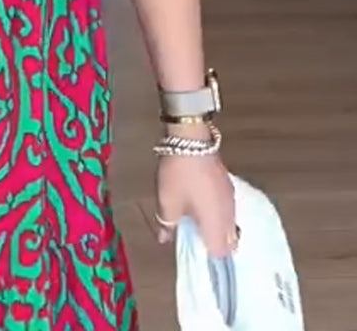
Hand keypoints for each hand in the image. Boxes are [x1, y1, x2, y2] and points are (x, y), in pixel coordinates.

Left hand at [154, 130, 236, 258]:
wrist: (191, 140)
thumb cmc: (179, 175)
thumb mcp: (167, 202)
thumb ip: (166, 224)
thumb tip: (164, 239)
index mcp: (216, 224)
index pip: (220, 252)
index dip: (207, 255)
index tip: (194, 251)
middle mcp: (229, 214)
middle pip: (229, 240)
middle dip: (215, 242)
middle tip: (195, 238)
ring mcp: (231, 197)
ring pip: (230, 223)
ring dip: (217, 227)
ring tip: (196, 221)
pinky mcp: (227, 183)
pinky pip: (226, 207)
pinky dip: (217, 211)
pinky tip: (202, 203)